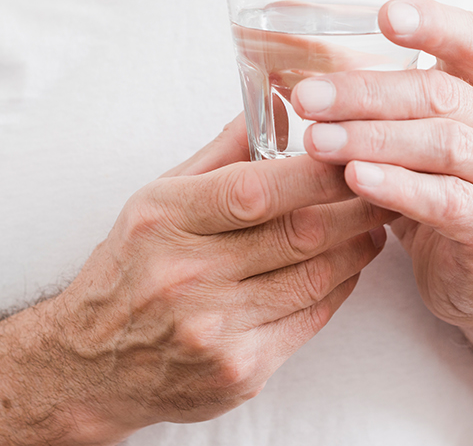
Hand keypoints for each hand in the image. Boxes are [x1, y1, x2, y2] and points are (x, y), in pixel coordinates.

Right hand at [40, 117, 393, 440]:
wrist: (89, 366)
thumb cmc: (129, 269)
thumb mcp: (157, 197)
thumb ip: (221, 152)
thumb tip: (277, 102)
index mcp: (166, 221)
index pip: (254, 190)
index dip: (316, 172)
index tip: (352, 152)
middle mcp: (188, 275)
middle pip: (297, 234)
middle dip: (354, 206)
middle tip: (383, 184)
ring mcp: (214, 329)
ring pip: (314, 278)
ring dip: (356, 247)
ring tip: (374, 222)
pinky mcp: (239, 370)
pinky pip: (309, 320)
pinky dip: (339, 288)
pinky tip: (347, 265)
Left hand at [291, 0, 472, 330]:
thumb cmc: (430, 193)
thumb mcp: (402, 139)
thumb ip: (364, 102)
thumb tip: (282, 59)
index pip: (471, 40)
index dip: (433, 22)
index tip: (384, 13)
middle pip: (439, 93)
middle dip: (367, 92)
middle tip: (307, 97)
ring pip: (443, 145)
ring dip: (374, 139)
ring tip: (317, 141)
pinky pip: (447, 201)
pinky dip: (399, 188)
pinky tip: (357, 180)